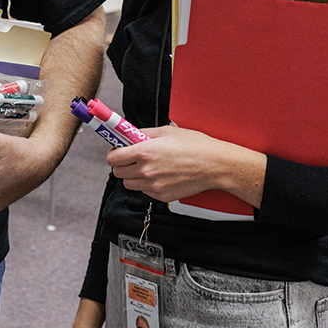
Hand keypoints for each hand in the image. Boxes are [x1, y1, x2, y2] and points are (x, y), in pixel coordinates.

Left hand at [107, 125, 266, 206]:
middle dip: (122, 164)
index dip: (113, 153)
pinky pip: (145, 192)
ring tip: (148, 167)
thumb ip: (144, 133)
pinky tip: (160, 175)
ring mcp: (153, 186)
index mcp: (144, 152)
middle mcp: (146, 170)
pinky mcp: (161, 196)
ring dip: (133, 176)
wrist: (214, 165)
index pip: (113, 158)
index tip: (117, 150)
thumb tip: (130, 134)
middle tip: (132, 158)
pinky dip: (147, 185)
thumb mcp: (167, 131)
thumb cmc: (195, 146)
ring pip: (129, 184)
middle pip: (118, 173)